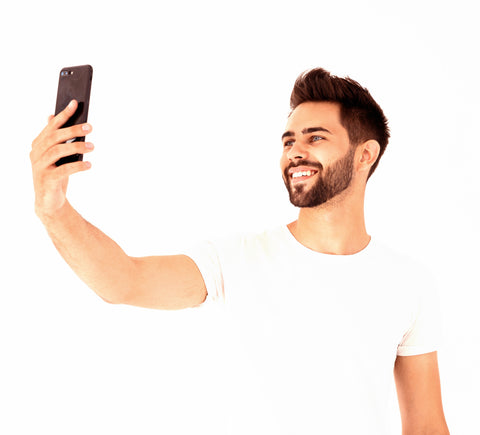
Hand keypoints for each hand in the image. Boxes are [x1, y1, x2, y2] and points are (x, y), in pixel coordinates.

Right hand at [30, 100, 93, 220]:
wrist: (49, 201)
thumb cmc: (55, 175)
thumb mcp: (56, 156)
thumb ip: (55, 138)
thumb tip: (52, 116)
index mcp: (39, 145)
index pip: (51, 126)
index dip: (63, 114)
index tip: (74, 103)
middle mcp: (37, 154)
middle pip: (54, 137)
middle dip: (72, 130)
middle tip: (90, 127)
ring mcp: (40, 167)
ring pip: (57, 152)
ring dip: (77, 147)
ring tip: (92, 147)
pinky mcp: (47, 180)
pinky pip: (63, 170)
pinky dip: (77, 166)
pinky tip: (89, 165)